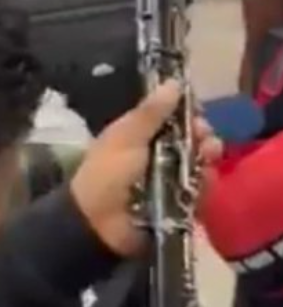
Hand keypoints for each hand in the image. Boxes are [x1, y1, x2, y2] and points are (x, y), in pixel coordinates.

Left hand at [69, 82, 220, 257]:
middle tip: (204, 135)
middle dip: (201, 134)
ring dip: (207, 156)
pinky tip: (207, 177)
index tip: (196, 108)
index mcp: (137, 136)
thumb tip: (173, 83)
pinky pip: (201, 190)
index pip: (170, 118)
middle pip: (189, 139)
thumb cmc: (107, 174)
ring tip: (208, 154)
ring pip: (199, 163)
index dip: (186, 112)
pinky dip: (206, 183)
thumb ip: (150, 113)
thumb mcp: (126, 137)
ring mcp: (168, 180)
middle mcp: (155, 155)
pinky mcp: (179, 204)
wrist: (99, 224)